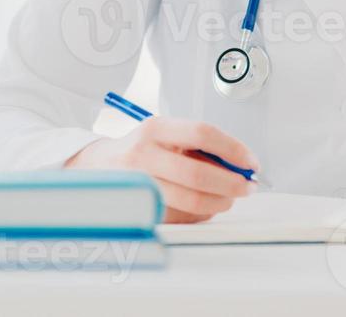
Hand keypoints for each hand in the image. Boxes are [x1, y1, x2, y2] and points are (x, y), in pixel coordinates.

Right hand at [65, 118, 259, 222]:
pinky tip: (204, 207)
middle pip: (198, 173)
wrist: (95, 167)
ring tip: (228, 199)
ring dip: (219, 202)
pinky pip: (180, 215)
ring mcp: (139, 184)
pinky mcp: (139, 207)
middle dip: (231, 183)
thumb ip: (199, 146)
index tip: (250, 161)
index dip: (233, 149)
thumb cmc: (140, 150)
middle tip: (247, 187)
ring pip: (190, 200)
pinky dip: (200, 213)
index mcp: (155, 129)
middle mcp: (143, 154)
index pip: (202, 133)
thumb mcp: (165, 136)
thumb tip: (239, 165)